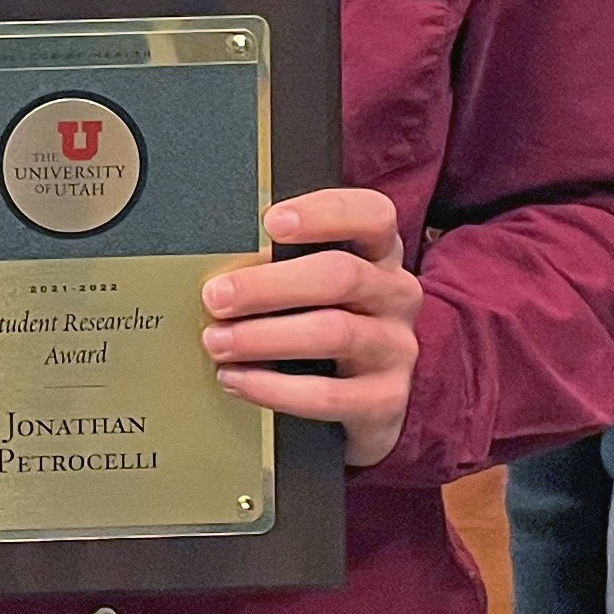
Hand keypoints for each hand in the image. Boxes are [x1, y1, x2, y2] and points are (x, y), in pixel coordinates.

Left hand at [201, 187, 420, 466]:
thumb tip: (221, 269)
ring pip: (334, 333)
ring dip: (264, 337)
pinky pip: (328, 395)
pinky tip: (238, 379)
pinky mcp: (385, 399)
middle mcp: (396, 294)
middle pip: (341, 275)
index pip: (372, 216)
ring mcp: (395, 348)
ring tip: (218, 341)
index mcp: (379, 253)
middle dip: (269, 285)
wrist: (361, 397)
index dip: (323, 214)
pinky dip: (273, 388)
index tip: (271, 221)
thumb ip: (280, 264)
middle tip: (217, 296)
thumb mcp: (312, 283)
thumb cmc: (323, 320)